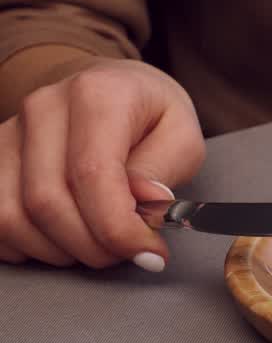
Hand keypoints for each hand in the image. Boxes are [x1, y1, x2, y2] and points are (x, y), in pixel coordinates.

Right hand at [0, 58, 205, 270]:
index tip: (148, 252)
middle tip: (126, 252)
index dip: (117, 227)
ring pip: (10, 216)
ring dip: (57, 250)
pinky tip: (62, 240)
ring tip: (97, 244)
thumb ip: (163, 169)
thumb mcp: (182, 135)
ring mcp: (9, 133)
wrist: (111, 89)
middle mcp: (43, 109)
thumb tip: (144, 204)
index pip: (91, 174)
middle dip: (90, 246)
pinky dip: (25, 246)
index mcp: (96, 96)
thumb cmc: (150, 115)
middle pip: (46, 201)